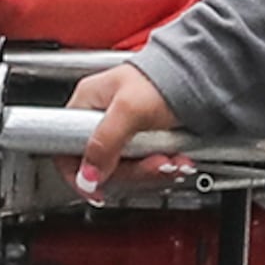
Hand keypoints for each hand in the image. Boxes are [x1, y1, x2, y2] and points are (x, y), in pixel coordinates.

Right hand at [65, 63, 184, 193]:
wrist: (198, 74)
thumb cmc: (162, 80)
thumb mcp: (129, 109)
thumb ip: (105, 142)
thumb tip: (87, 175)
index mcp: (86, 104)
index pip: (65, 149)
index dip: (79, 174)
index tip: (97, 190)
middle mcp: (100, 120)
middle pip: (102, 166)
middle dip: (133, 172)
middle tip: (156, 165)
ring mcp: (122, 133)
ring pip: (126, 170)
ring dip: (151, 171)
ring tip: (172, 161)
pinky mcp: (142, 142)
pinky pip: (144, 166)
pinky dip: (161, 168)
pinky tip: (175, 160)